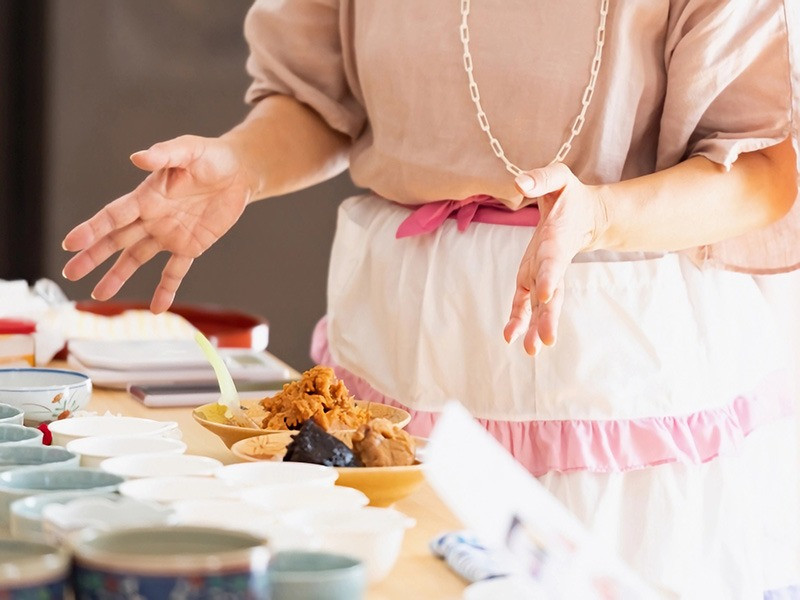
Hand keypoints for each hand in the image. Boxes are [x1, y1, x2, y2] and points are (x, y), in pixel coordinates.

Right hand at [62, 135, 255, 312]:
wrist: (238, 172)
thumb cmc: (210, 156)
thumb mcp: (188, 151)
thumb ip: (164, 155)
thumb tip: (138, 157)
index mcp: (147, 196)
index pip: (114, 216)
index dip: (92, 229)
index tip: (71, 244)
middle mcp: (152, 217)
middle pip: (117, 240)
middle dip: (93, 257)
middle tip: (70, 273)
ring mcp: (169, 234)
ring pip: (137, 258)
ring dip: (118, 276)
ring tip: (98, 294)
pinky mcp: (191, 246)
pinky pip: (175, 272)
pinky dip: (166, 289)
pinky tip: (157, 308)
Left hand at [504, 163, 608, 354]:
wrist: (585, 216)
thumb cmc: (568, 197)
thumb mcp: (558, 179)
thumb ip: (540, 179)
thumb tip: (518, 184)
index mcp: (557, 241)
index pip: (552, 261)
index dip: (549, 276)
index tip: (544, 294)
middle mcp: (551, 263)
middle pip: (551, 293)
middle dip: (548, 317)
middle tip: (546, 340)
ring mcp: (542, 274)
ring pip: (540, 306)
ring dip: (535, 327)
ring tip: (530, 350)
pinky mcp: (531, 279)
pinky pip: (525, 303)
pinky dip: (519, 320)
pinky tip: (511, 338)